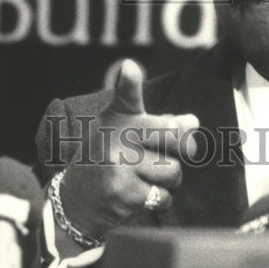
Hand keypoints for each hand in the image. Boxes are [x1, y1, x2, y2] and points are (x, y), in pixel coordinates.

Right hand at [54, 59, 198, 251]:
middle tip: (166, 153)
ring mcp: (118, 166)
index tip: (129, 67)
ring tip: (148, 178)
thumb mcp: (121, 131)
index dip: (129, 80)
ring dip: (169, 179)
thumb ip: (156, 123)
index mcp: (117, 117)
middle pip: (171, 134)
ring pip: (172, 171)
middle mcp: (115, 138)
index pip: (126, 96)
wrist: (76, 200)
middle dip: (182, 147)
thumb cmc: (108, 158)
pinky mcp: (123, 195)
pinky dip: (159, 200)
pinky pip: (163, 197)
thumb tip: (192, 122)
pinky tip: (139, 195)